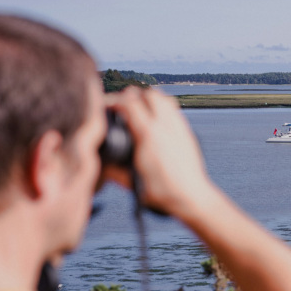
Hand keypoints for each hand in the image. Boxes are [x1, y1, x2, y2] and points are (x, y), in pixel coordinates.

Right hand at [104, 87, 216, 218]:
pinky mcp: (187, 132)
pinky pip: (173, 108)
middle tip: (121, 106)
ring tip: (137, 109)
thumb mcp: (131, 183)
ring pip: (163, 97)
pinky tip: (154, 120)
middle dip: (131, 96)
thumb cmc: (162, 193)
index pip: (128, 103)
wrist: (192, 198)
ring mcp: (179, 127)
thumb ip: (112, 169)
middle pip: (147, 93)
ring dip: (148, 98)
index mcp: (149, 135)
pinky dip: (161, 107)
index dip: (112, 100)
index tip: (104, 106)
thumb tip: (99, 161)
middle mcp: (166, 126)